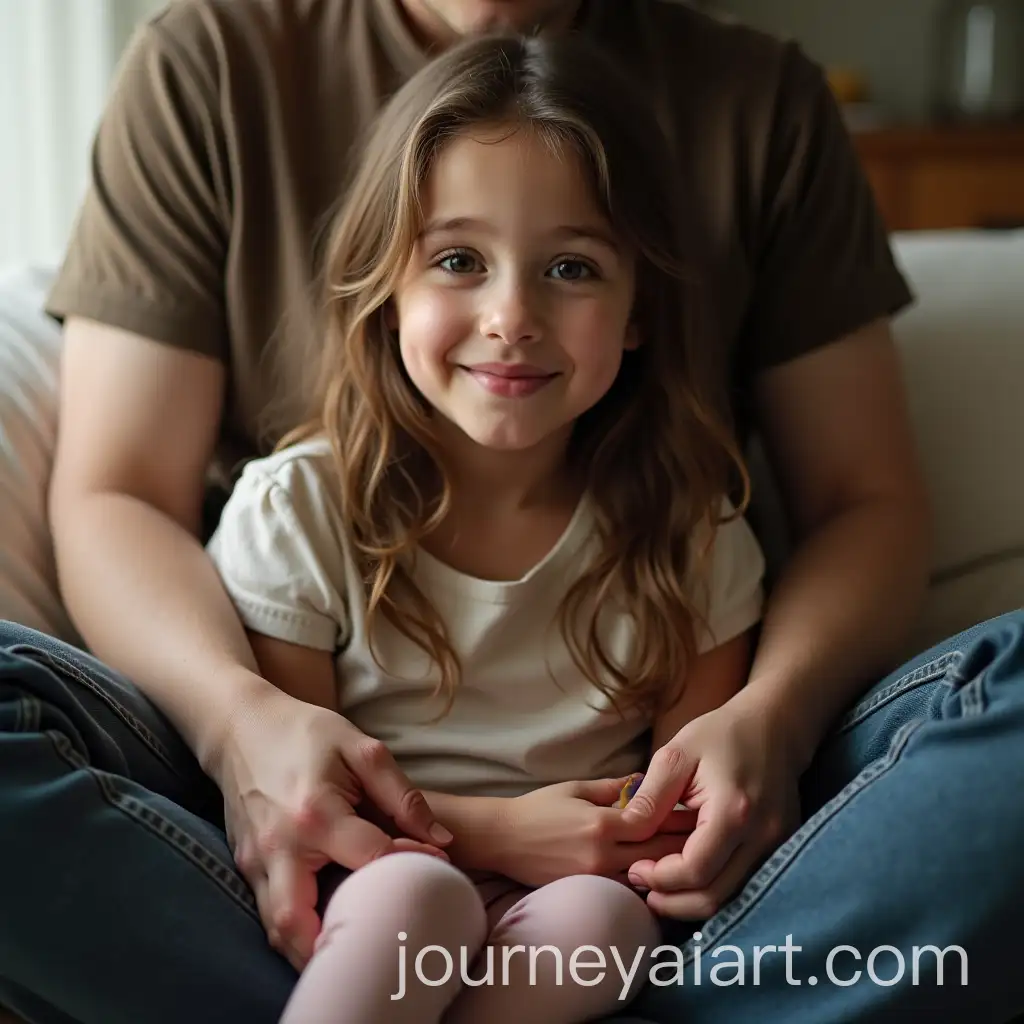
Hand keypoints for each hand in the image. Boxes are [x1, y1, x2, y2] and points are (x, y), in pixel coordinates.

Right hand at [214, 684, 452, 969]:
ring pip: (277, 930)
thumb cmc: (306, 733)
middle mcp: (280, 846)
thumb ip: (403, 795)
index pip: (372, 860)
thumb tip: (442, 840)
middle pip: (301, 923)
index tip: (435, 865)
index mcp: (316, 813)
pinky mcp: (244, 865)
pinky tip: (326, 927)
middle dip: (339, 946)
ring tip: (354, 947)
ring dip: (312, 950)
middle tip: (381, 946)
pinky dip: (295, 931)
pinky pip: (268, 913)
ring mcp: (255, 860)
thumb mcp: (361, 749)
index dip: (409, 866)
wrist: (241, 726)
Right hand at [494, 778, 696, 887]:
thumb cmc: (538, 808)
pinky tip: (663, 874)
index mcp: (601, 823)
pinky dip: (647, 880)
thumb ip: (613, 787)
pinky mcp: (589, 890)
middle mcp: (602, 854)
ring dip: (670, 865)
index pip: (652, 822)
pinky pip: (628, 889)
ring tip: (694, 854)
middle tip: (708, 831)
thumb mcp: (575, 788)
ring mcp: (596, 877)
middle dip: (683, 842)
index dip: (677, 816)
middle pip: (657, 852)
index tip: (698, 809)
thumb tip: (645, 780)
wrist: (503, 839)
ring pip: (647, 875)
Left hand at [622, 700, 801, 918]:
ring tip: (661, 888)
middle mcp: (763, 837)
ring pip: (732, 899)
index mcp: (734, 811)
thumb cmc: (721, 734)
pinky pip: (744, 884)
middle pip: (715, 896)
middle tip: (644, 889)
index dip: (660, 878)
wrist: (774, 726)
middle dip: (673, 901)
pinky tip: (689, 876)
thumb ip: (651, 798)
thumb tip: (626, 834)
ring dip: (692, 900)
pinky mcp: (781, 849)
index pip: (695, 869)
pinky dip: (713, 887)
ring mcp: (778, 847)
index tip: (636, 869)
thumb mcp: (676, 755)